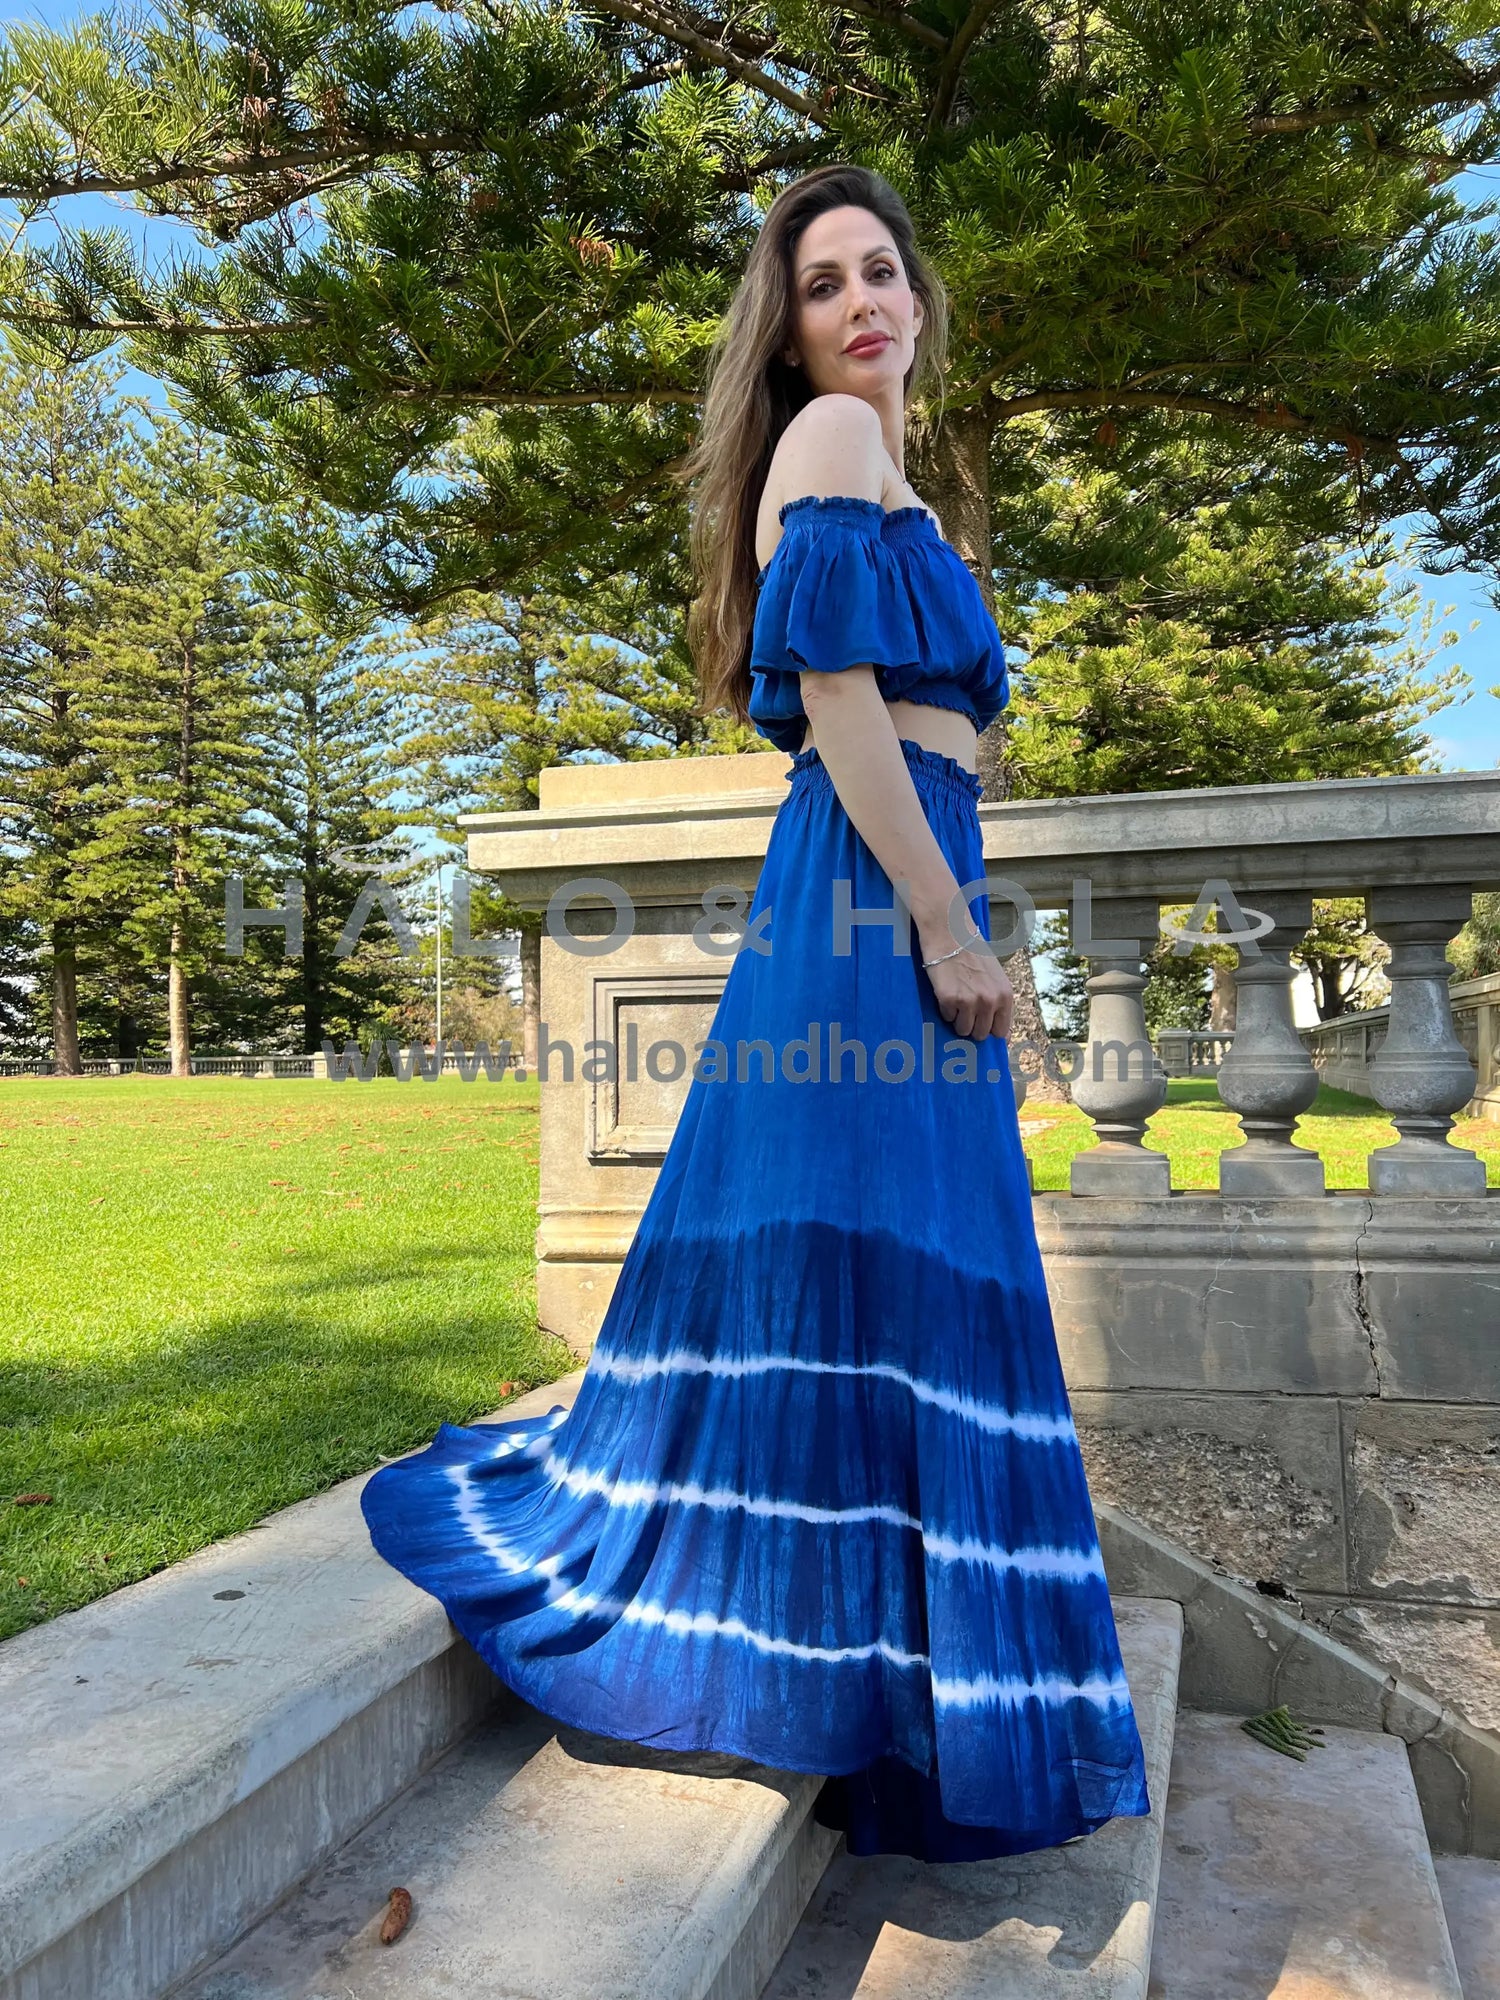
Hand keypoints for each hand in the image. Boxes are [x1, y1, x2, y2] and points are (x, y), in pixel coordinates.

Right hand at [919, 927, 1013, 1042]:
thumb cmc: (972, 952)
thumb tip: (1000, 1033)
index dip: (990, 1030)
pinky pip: (947, 1017)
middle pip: (980, 1034)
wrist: (950, 933)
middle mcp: (990, 1001)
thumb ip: (998, 1002)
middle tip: (965, 1008)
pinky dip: (945, 1008)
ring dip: (957, 1019)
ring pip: (963, 1030)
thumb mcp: (995, 977)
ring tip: (956, 999)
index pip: (1001, 1031)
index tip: (982, 1027)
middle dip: (972, 1025)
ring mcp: (970, 1002)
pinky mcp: (950, 999)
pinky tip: (946, 990)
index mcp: (1005, 995)